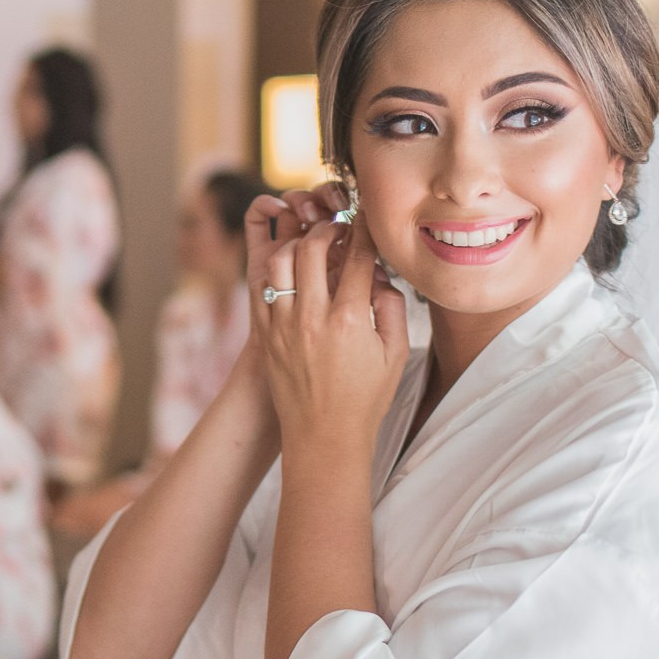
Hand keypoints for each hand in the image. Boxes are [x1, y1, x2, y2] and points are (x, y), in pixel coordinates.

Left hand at [252, 211, 408, 460]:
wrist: (323, 437)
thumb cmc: (364, 399)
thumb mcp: (395, 355)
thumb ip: (392, 309)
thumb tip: (381, 278)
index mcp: (350, 320)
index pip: (358, 257)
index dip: (364, 231)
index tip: (366, 220)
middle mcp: (312, 318)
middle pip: (313, 248)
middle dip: (327, 228)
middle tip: (337, 227)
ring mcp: (283, 325)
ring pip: (281, 262)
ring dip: (297, 245)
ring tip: (311, 245)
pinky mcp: (265, 335)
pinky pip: (263, 288)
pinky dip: (277, 272)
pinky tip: (291, 271)